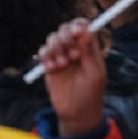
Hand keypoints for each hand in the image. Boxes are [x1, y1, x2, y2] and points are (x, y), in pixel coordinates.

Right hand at [38, 19, 106, 136]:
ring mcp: (60, 55)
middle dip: (65, 37)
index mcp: (89, 48)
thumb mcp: (94, 74)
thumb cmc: (91, 94)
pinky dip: (45, 57)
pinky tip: (52, 69)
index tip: (76, 32)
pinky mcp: (48, 64)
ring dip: (56, 49)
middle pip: (65, 29)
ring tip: (62, 65)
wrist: (76, 113)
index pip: (83, 27)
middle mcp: (74, 49)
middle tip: (71, 54)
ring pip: (52, 39)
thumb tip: (86, 31)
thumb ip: (89, 52)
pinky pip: (43, 52)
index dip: (78, 26)